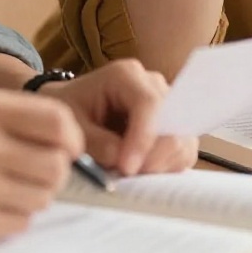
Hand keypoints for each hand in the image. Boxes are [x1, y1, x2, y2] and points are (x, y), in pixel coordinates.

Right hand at [0, 88, 82, 246]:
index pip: (58, 122)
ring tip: (4, 184)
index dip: (72, 136)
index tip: (68, 145)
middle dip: (56, 169)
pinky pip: (20, 222)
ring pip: (43, 196)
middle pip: (57, 164)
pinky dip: (12, 216)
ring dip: (33, 193)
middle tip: (36, 168)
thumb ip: (17, 115)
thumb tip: (71, 137)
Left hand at [41, 59, 198, 175]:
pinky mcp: (170, 128)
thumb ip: (94, 142)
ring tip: (131, 176)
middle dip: (154, 155)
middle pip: (172, 121)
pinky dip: (166, 168)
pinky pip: (182, 152)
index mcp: (126, 75)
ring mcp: (165, 106)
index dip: (143, 138)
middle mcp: (152, 85)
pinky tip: (141, 174)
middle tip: (129, 177)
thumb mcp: (70, 124)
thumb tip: (119, 158)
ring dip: (161, 165)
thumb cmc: (69, 110)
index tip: (127, 168)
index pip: (148, 103)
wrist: (71, 110)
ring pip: (182, 139)